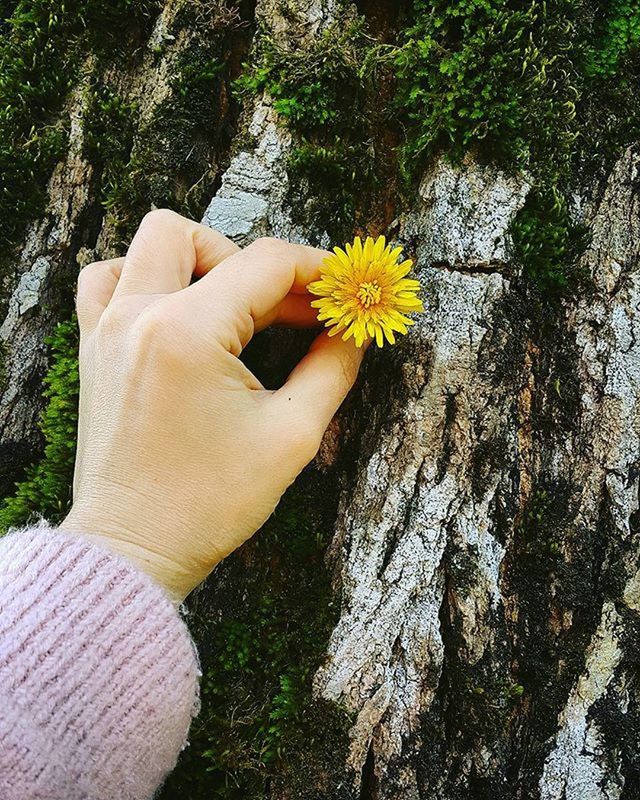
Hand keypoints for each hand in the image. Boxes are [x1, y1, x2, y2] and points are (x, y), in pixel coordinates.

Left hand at [63, 210, 363, 601]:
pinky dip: (145, 278)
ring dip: (199, 260)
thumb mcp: (291, 436)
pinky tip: (177, 311)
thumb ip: (332, 369)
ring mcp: (107, 328)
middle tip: (294, 310)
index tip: (344, 289)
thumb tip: (352, 332)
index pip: (266, 264)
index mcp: (189, 332)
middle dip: (258, 264)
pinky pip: (108, 280)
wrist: (134, 547)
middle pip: (201, 236)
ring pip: (147, 245)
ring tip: (231, 307)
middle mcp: (139, 315)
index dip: (318, 269)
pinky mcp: (95, 349)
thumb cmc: (208, 503)